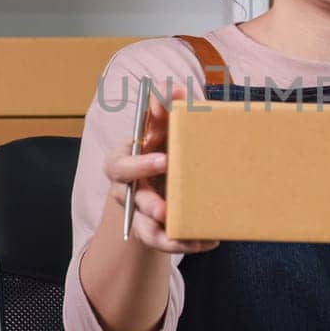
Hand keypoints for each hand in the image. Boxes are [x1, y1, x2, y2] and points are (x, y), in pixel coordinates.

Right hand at [103, 81, 219, 255]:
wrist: (160, 182)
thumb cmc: (162, 147)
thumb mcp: (162, 129)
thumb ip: (165, 108)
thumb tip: (175, 87)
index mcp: (126, 157)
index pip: (122, 160)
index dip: (140, 162)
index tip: (164, 160)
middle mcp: (126, 185)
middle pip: (127, 191)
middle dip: (146, 196)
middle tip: (165, 197)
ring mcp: (137, 209)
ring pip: (143, 223)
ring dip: (160, 227)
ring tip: (184, 233)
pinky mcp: (150, 230)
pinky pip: (160, 241)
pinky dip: (181, 243)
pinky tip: (207, 241)